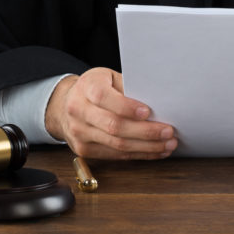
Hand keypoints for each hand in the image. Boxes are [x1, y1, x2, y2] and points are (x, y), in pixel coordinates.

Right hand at [45, 67, 176, 159]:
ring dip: (147, 146)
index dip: (126, 107)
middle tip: (168, 131)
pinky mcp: (84, 150)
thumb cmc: (94, 88)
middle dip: (145, 131)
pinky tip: (155, 151)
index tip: (148, 112)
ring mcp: (79, 133)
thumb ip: (128, 87)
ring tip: (168, 144)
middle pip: (113, 125)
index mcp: (86, 87)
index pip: (103, 97)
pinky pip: (116, 155)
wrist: (65, 105)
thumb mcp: (109, 78)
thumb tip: (158, 102)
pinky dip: (139, 154)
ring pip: (117, 144)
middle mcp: (78, 110)